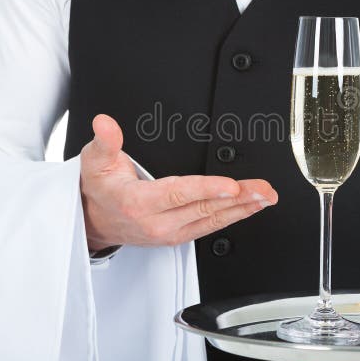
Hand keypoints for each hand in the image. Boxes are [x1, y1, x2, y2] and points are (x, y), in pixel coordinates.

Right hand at [80, 114, 277, 250]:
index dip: (207, 189)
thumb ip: (105, 141)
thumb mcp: (95, 161)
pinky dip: (234, 216)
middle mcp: (157, 222)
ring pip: (213, 220)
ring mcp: (170, 233)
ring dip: (243, 208)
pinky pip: (211, 227)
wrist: (93, 221)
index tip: (231, 186)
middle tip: (263, 188)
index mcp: (138, 202)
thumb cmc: (99, 189)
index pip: (178, 194)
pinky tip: (251, 207)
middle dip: (238, 198)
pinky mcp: (179, 236)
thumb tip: (105, 124)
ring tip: (266, 197)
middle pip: (204, 208)